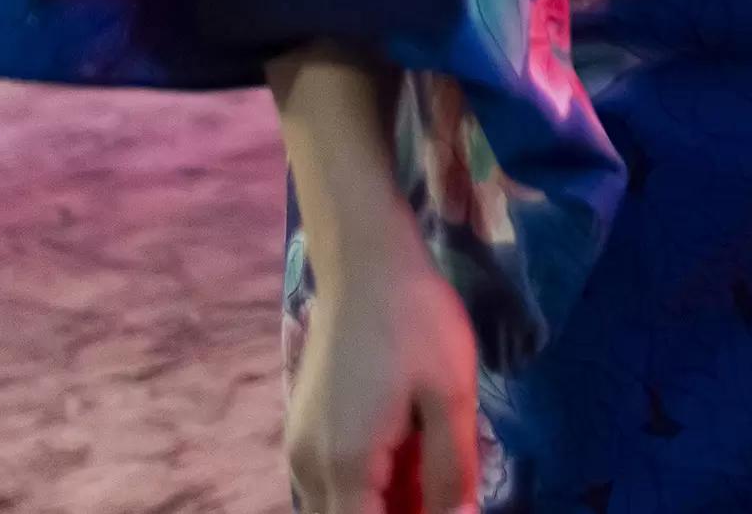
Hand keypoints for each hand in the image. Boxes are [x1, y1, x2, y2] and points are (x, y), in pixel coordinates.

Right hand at [282, 220, 482, 513]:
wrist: (365, 264)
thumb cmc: (415, 322)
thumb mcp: (450, 396)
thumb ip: (451, 469)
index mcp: (345, 465)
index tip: (442, 505)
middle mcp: (309, 467)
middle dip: (396, 512)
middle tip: (443, 488)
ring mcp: (300, 448)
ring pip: (339, 504)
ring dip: (381, 500)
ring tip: (427, 466)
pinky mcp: (303, 430)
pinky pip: (333, 480)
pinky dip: (367, 482)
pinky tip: (407, 449)